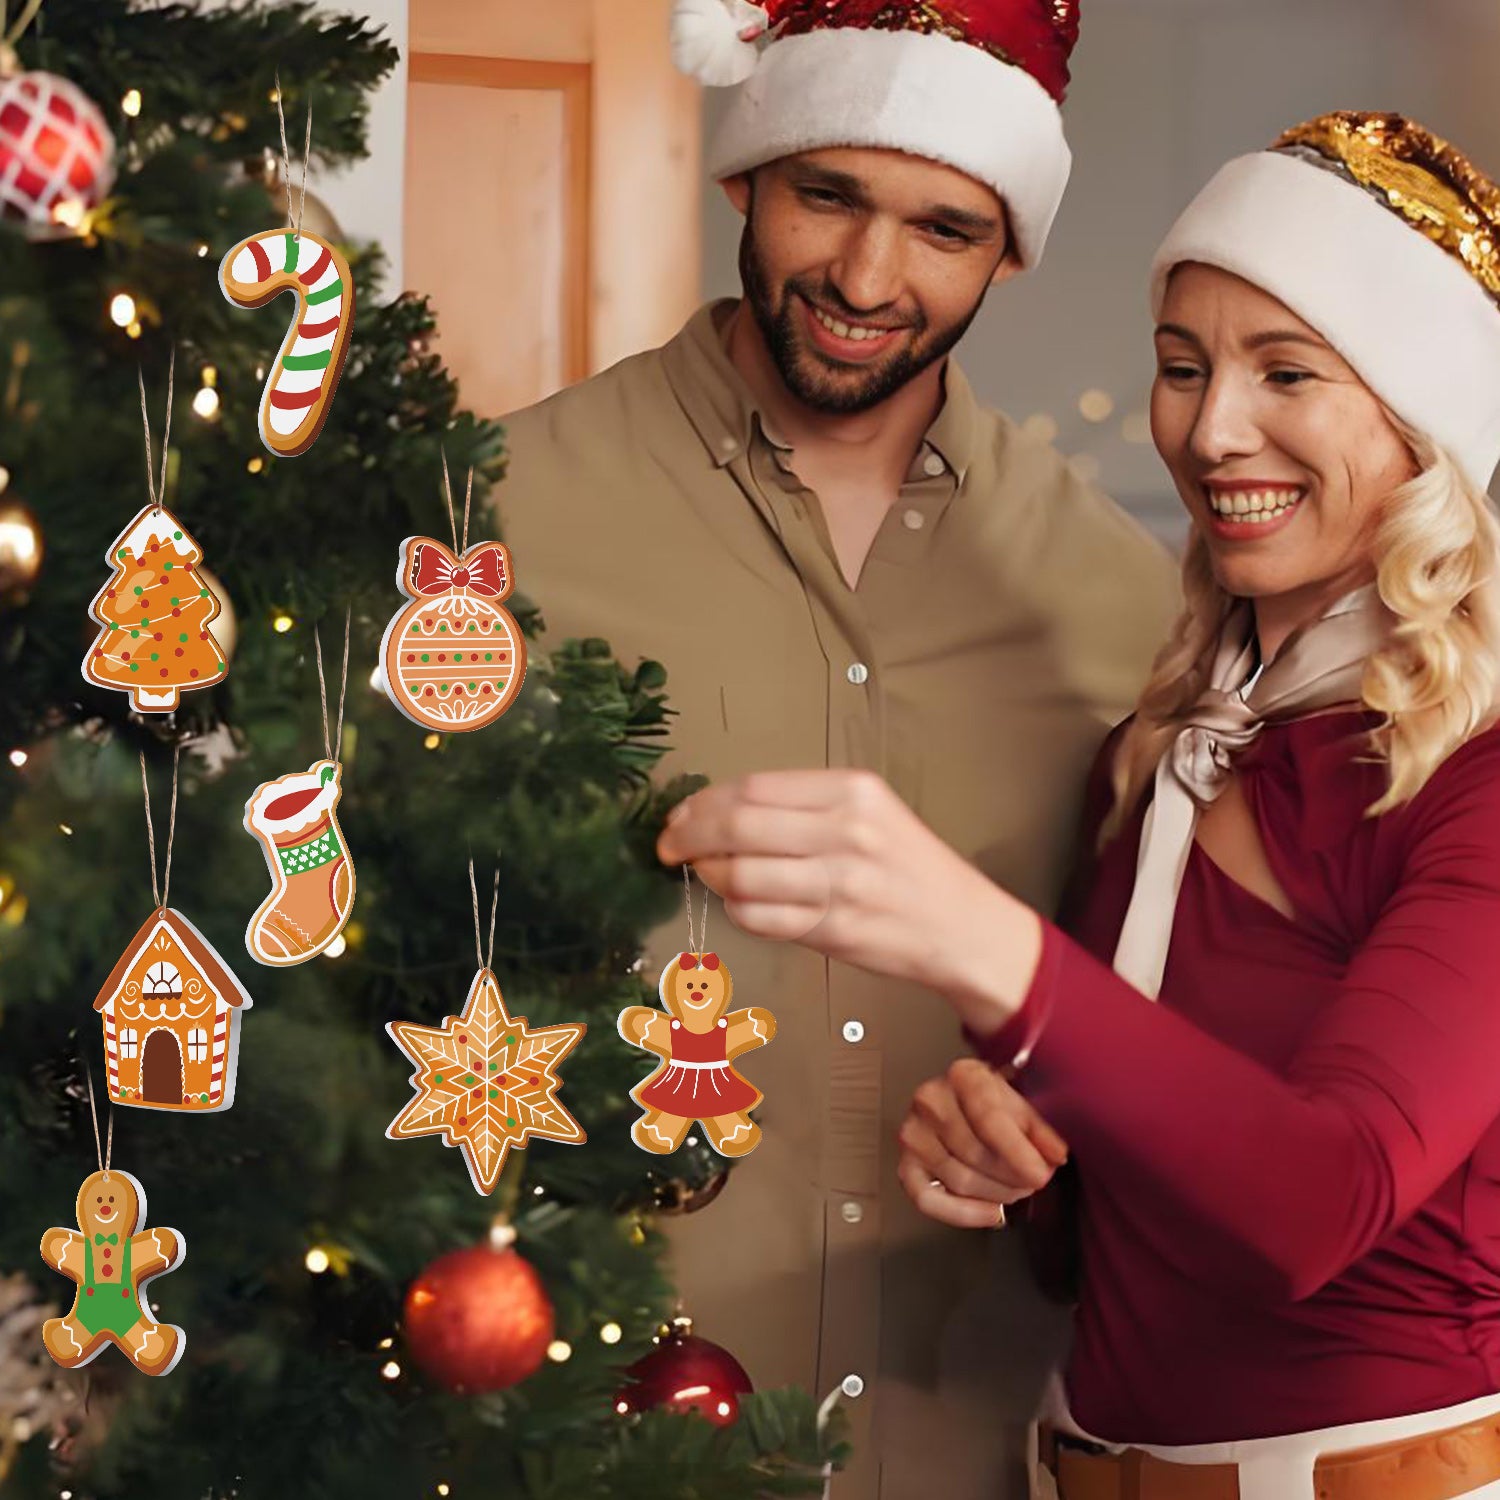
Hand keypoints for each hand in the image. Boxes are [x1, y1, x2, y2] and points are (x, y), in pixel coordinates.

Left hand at [656, 770, 1040, 1026]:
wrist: (963, 926)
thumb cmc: (911, 867)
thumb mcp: (870, 812)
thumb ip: (804, 806)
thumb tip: (722, 810)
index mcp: (853, 791)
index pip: (754, 787)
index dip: (704, 802)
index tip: (681, 814)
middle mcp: (846, 832)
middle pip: (738, 825)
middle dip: (688, 836)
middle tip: (669, 846)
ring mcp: (840, 884)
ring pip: (741, 875)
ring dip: (709, 876)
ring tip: (706, 875)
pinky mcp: (833, 930)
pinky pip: (759, 918)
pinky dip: (736, 910)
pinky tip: (738, 902)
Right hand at [897, 1059, 1068, 1228]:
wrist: (966, 1102)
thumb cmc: (997, 1102)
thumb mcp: (1025, 1102)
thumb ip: (1042, 1128)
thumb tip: (1055, 1155)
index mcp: (963, 1076)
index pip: (988, 1119)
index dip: (1017, 1152)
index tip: (1040, 1174)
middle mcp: (930, 1100)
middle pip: (974, 1154)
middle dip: (1012, 1177)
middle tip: (1033, 1181)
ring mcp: (914, 1133)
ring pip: (959, 1180)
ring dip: (997, 1195)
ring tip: (1016, 1189)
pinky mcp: (906, 1164)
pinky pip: (929, 1200)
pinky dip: (964, 1214)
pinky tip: (992, 1213)